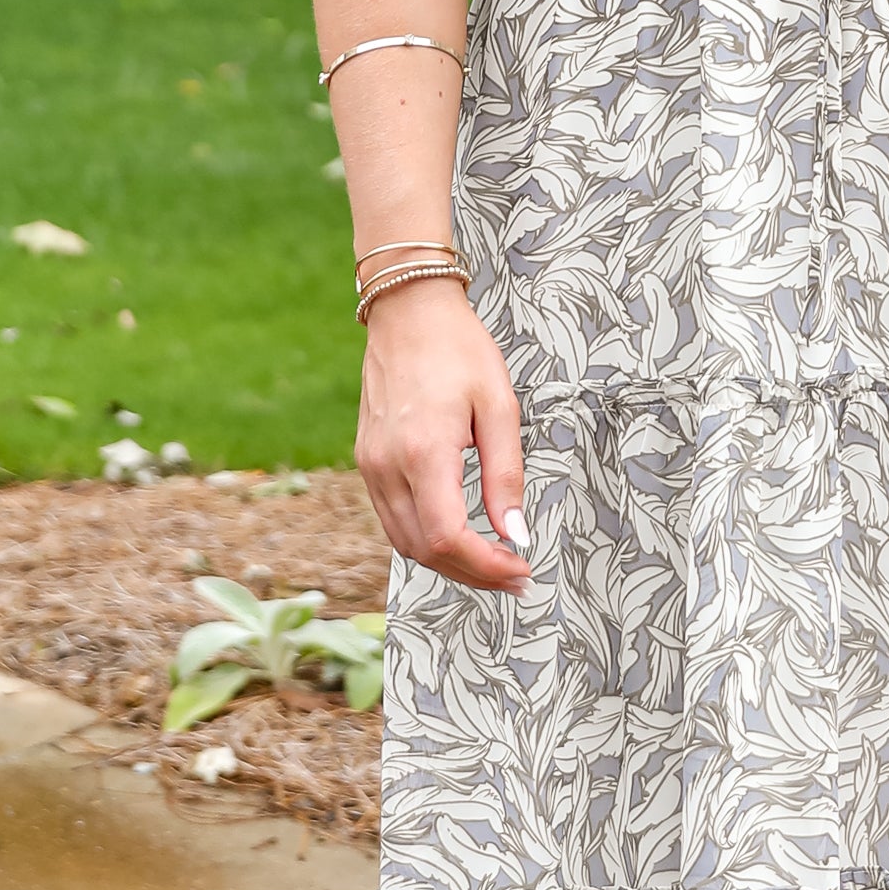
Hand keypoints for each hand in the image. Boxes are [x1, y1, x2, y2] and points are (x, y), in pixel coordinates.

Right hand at [356, 278, 530, 590]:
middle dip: (473, 574)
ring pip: (405, 543)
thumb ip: (506, 476)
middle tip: (515, 577)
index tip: (521, 569)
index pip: (447, 538)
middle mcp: (388, 466)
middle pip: (424, 551)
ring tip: (492, 565)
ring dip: (449, 564)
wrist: (408, 312)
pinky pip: (392, 519)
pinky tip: (459, 538)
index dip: (485, 566)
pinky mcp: (368, 461)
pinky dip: (426, 541)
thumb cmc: (459, 350)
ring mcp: (371, 466)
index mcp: (423, 452)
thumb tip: (516, 534)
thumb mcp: (500, 406)